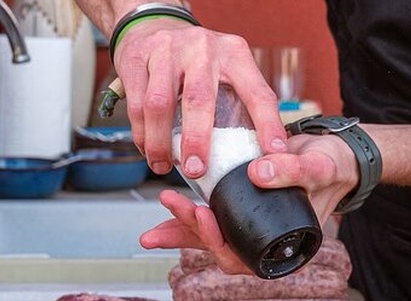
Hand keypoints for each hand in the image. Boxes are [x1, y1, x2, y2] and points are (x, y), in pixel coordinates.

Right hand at [113, 18, 286, 176]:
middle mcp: (203, 49)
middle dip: (198, 140)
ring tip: (164, 165)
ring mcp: (167, 51)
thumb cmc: (196, 59)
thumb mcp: (227, 68)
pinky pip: (136, 103)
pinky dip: (142, 133)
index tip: (273, 153)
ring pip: (160, 104)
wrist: (153, 22)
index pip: (258, 93)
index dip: (268, 124)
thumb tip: (256, 153)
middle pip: (200, 99)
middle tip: (196, 169)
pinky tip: (148, 148)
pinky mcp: (137, 58)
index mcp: (234, 54)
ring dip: (161, 142)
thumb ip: (240, 103)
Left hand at [139, 132, 360, 274]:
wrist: (330, 154)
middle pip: (221, 250)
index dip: (220, 244)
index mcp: (286, 251)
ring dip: (181, 230)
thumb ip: (293, 170)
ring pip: (211, 238)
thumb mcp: (318, 168)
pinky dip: (187, 217)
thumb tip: (257, 173)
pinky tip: (168, 208)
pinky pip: (211, 219)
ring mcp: (251, 232)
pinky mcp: (241, 213)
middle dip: (191, 231)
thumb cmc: (330, 166)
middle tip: (174, 204)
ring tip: (154, 225)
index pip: (245, 260)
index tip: (205, 215)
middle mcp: (265, 247)